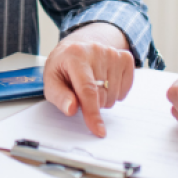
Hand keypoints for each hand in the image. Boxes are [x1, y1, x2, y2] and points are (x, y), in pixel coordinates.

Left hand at [43, 23, 135, 137]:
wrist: (77, 47)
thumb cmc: (63, 67)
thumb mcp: (51, 81)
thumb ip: (59, 96)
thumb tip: (71, 109)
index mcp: (74, 56)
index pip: (87, 89)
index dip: (92, 112)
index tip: (98, 130)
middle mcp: (96, 51)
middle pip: (102, 96)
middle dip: (92, 104)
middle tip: (81, 91)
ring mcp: (113, 53)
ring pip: (114, 95)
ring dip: (103, 98)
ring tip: (92, 84)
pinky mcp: (125, 58)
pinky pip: (125, 89)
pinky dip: (116, 92)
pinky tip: (105, 82)